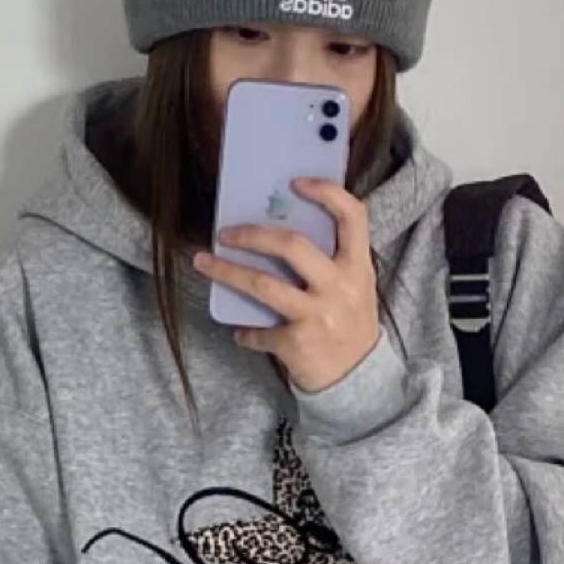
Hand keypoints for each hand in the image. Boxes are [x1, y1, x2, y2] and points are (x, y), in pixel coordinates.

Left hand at [195, 178, 379, 395]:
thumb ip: (332, 262)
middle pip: (292, 245)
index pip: (352, 216)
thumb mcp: (355, 288)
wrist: (359, 380)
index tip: (296, 182)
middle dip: (253, 234)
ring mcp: (317, 314)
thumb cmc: (350, 326)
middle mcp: (339, 286)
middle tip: (226, 233)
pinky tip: (240, 332)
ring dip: (227, 272)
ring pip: (263, 284)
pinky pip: (258, 332)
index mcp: (358, 266)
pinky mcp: (297, 343)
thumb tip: (282, 236)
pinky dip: (245, 332)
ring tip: (204, 263)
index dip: (326, 193)